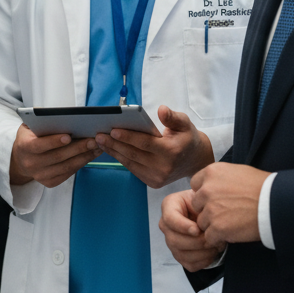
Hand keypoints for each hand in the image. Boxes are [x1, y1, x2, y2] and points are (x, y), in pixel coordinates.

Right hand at [8, 125, 101, 187]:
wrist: (21, 158)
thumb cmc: (30, 137)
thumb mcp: (30, 126)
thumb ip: (42, 123)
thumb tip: (65, 118)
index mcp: (24, 146)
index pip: (39, 145)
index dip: (54, 141)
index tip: (68, 136)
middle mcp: (31, 163)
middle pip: (58, 156)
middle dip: (77, 148)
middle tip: (93, 140)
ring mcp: (40, 175)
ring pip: (66, 166)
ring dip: (84, 156)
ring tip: (97, 147)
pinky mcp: (49, 182)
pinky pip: (68, 173)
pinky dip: (81, 163)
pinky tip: (90, 155)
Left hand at [94, 106, 213, 188]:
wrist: (195, 160)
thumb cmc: (186, 138)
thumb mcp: (185, 123)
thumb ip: (172, 117)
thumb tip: (161, 110)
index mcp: (172, 152)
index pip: (145, 144)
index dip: (128, 137)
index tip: (113, 130)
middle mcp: (164, 167)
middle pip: (134, 154)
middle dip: (114, 144)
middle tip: (98, 135)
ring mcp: (157, 177)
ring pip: (130, 163)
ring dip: (113, 152)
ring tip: (100, 141)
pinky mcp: (152, 182)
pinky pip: (133, 169)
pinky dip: (121, 159)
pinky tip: (111, 150)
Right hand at [160, 190, 225, 270]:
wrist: (211, 215)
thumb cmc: (206, 204)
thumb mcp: (203, 195)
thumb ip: (201, 198)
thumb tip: (201, 208)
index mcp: (169, 206)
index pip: (169, 219)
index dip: (183, 226)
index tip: (197, 229)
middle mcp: (166, 225)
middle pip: (174, 240)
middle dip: (196, 241)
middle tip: (213, 238)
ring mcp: (171, 242)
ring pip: (182, 254)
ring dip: (203, 252)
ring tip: (216, 244)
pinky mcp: (180, 255)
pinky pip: (190, 264)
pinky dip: (204, 260)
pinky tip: (213, 251)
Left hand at [190, 163, 269, 246]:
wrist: (275, 203)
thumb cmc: (262, 187)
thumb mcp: (238, 172)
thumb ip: (220, 178)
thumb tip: (210, 184)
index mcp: (211, 172)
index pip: (195, 185)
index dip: (205, 194)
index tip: (216, 199)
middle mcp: (207, 189)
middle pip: (196, 205)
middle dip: (207, 210)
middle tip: (225, 213)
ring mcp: (211, 209)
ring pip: (202, 222)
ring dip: (213, 225)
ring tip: (232, 223)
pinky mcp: (217, 227)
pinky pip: (209, 237)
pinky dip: (219, 238)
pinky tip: (232, 233)